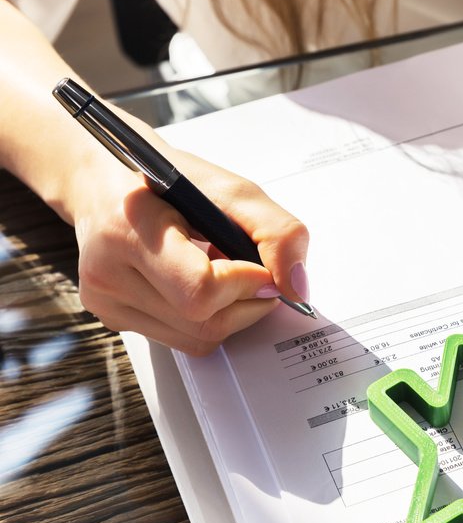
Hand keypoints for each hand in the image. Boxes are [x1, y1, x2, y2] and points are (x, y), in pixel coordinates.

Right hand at [61, 149, 310, 355]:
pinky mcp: (112, 319)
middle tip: (249, 269)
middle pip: (205, 322)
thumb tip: (297, 287)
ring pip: (199, 339)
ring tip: (220, 271)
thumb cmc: (169, 182)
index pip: (201, 289)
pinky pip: (183, 341)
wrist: (105, 183)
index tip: (259, 264)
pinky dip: (208, 319)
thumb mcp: (233, 190)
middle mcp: (106, 272)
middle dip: (247, 301)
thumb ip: (278, 233)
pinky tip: (197, 284)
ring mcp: (106, 301)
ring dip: (231, 312)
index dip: (247, 282)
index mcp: (130, 228)